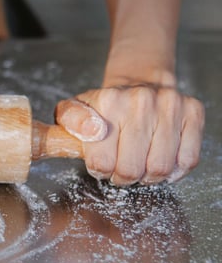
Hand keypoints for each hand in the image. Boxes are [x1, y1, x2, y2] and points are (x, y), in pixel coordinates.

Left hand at [55, 85, 203, 185]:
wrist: (138, 85)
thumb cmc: (104, 107)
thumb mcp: (73, 111)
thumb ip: (69, 122)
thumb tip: (91, 132)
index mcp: (109, 101)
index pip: (102, 162)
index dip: (100, 171)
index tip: (101, 164)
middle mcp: (141, 101)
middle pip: (132, 169)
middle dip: (123, 177)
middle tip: (121, 169)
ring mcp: (170, 105)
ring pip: (161, 168)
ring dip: (149, 177)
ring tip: (140, 166)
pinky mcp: (193, 112)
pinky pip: (188, 159)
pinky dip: (174, 171)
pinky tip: (160, 161)